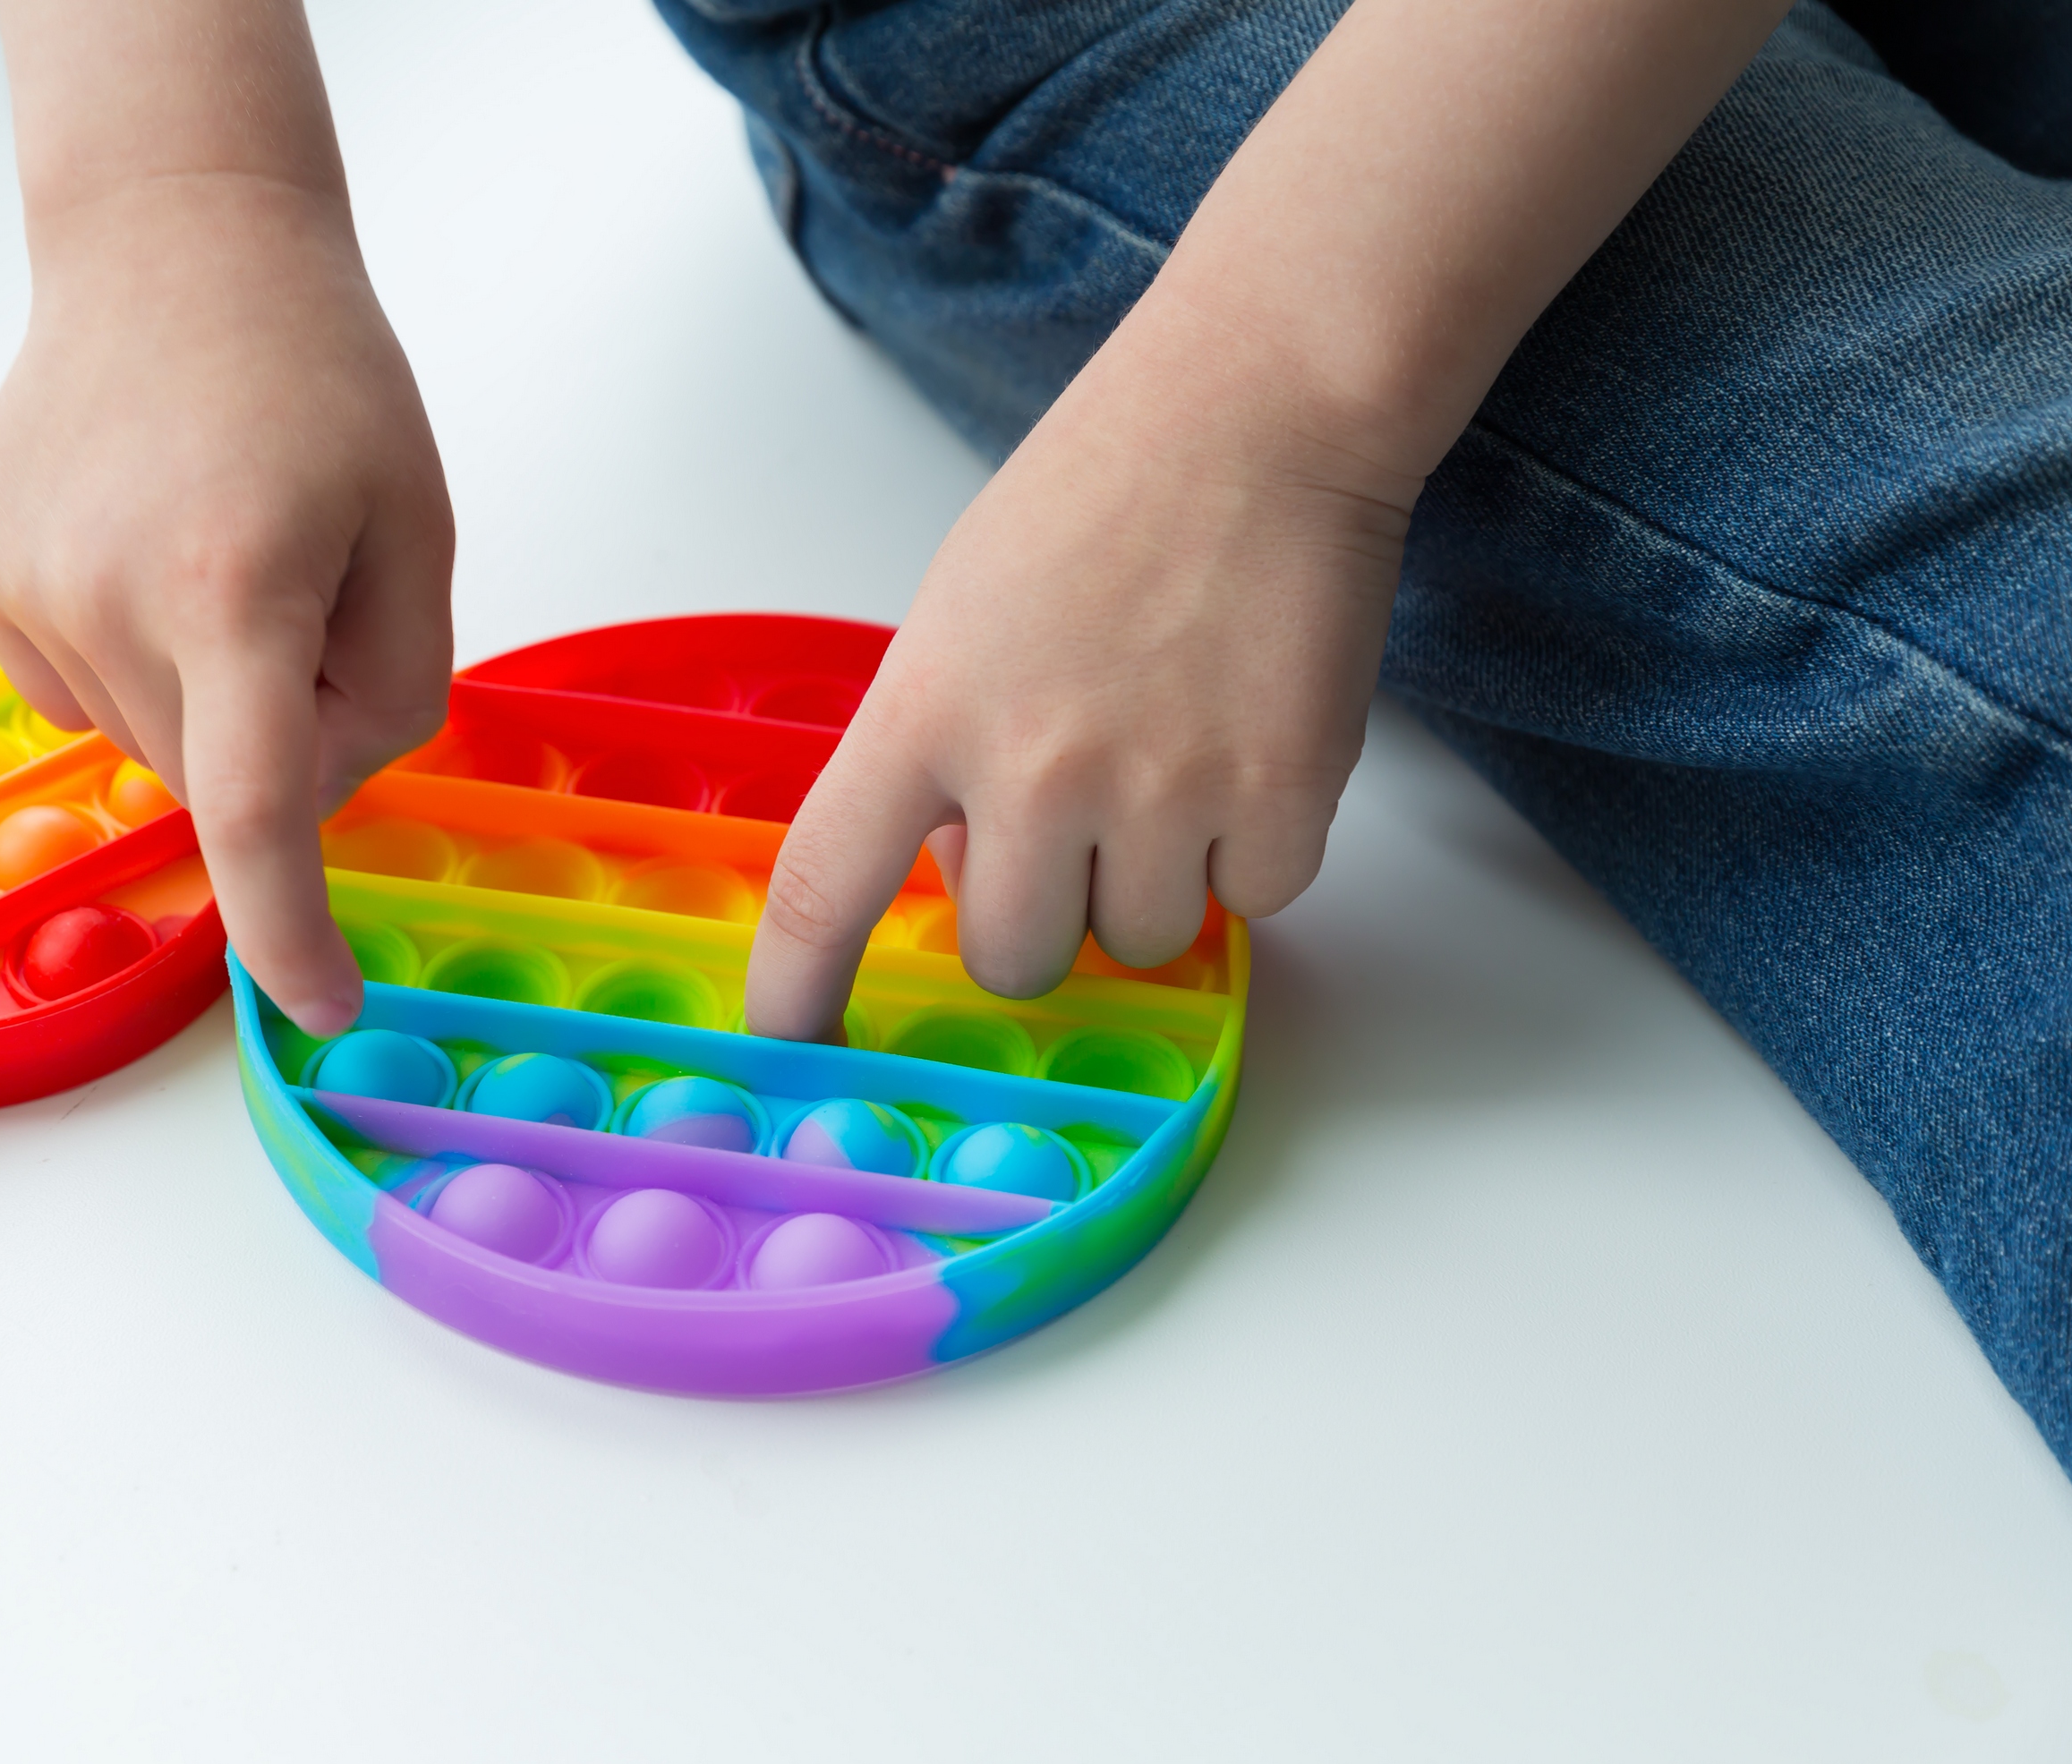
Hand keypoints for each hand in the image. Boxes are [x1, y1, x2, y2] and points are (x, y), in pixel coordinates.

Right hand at [0, 175, 451, 1036]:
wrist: (173, 246)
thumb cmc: (322, 383)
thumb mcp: (417, 539)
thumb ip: (389, 696)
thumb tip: (303, 804)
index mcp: (234, 590)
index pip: (254, 813)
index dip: (288, 932)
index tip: (323, 1007)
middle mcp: (104, 601)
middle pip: (221, 776)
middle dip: (285, 734)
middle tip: (314, 595)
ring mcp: (20, 589)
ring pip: (151, 740)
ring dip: (209, 691)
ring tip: (225, 545)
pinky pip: (86, 691)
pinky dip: (140, 660)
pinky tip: (153, 547)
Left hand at [742, 335, 1419, 1039]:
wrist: (1260, 413)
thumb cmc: (1104, 493)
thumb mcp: (961, 617)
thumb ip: (940, 749)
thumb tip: (961, 868)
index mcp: (926, 710)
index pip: (828, 886)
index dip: (799, 986)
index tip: (789, 1043)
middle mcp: (1033, 768)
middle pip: (1012, 957)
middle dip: (1039, 916)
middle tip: (1075, 826)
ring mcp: (1162, 789)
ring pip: (1136, 942)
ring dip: (1152, 881)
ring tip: (1174, 753)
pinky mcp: (1282, 794)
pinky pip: (1254, 902)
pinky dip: (1254, 849)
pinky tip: (1247, 743)